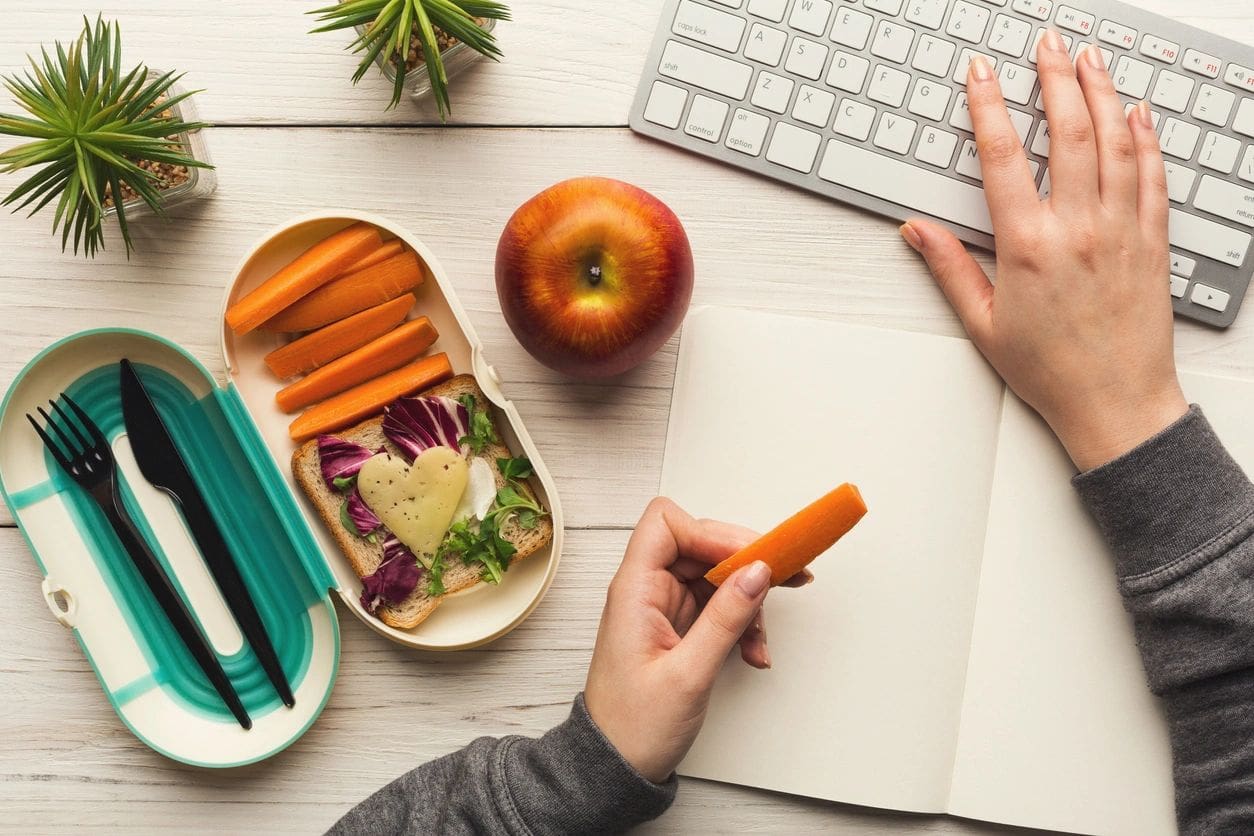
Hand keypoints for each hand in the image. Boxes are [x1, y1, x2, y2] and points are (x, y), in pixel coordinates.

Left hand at [583, 497, 808, 782]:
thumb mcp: (688, 674)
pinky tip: (753, 650)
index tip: (751, 557)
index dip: (711, 532)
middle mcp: (646, 590)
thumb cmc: (632, 727)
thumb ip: (725, 618)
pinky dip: (741, 622)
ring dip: (747, 600)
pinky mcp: (677, 625)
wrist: (616, 767)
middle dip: (743, 562)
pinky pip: (717, 605)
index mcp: (634, 590)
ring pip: (715, 575)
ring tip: (760, 637)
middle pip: (699, 544)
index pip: (666, 525)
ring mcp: (662, 606)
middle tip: (785, 578)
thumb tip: (757, 572)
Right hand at [900, 33, 1186, 470]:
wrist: (1116, 404)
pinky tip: (1138, 114)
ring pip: (1117, 143)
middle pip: (1070, 132)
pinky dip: (1147, 138)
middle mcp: (1079, 229)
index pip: (1004, 157)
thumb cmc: (1051, 370)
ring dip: (1103, 93)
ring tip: (1090, 60)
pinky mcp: (1153, 241)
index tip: (981, 75)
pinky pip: (1154, 176)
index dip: (988, 107)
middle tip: (1046, 44)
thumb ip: (948, 268)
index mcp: (1029, 247)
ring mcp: (1122, 231)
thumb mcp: (982, 323)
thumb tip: (916, 231)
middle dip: (1055, 78)